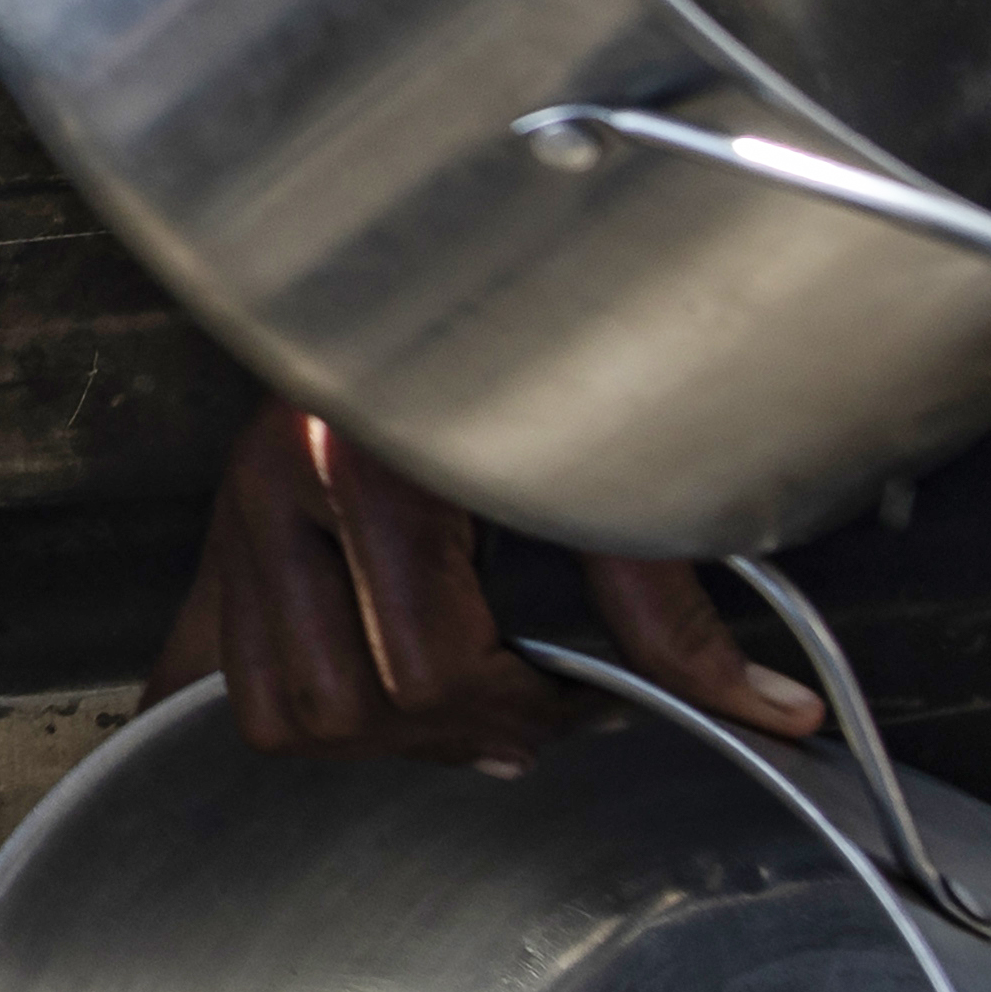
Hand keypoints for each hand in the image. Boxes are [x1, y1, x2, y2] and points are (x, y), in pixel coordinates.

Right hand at [153, 402, 824, 765]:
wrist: (447, 256)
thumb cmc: (535, 344)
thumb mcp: (608, 465)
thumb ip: (673, 604)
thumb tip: (771, 712)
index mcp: (369, 454)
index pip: (430, 666)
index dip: (526, 706)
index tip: (585, 694)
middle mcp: (279, 479)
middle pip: (350, 705)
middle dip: (456, 729)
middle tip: (531, 703)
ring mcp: (234, 512)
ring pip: (279, 711)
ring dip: (377, 734)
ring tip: (461, 698)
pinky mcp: (219, 542)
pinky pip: (221, 683)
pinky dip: (303, 711)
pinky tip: (380, 686)